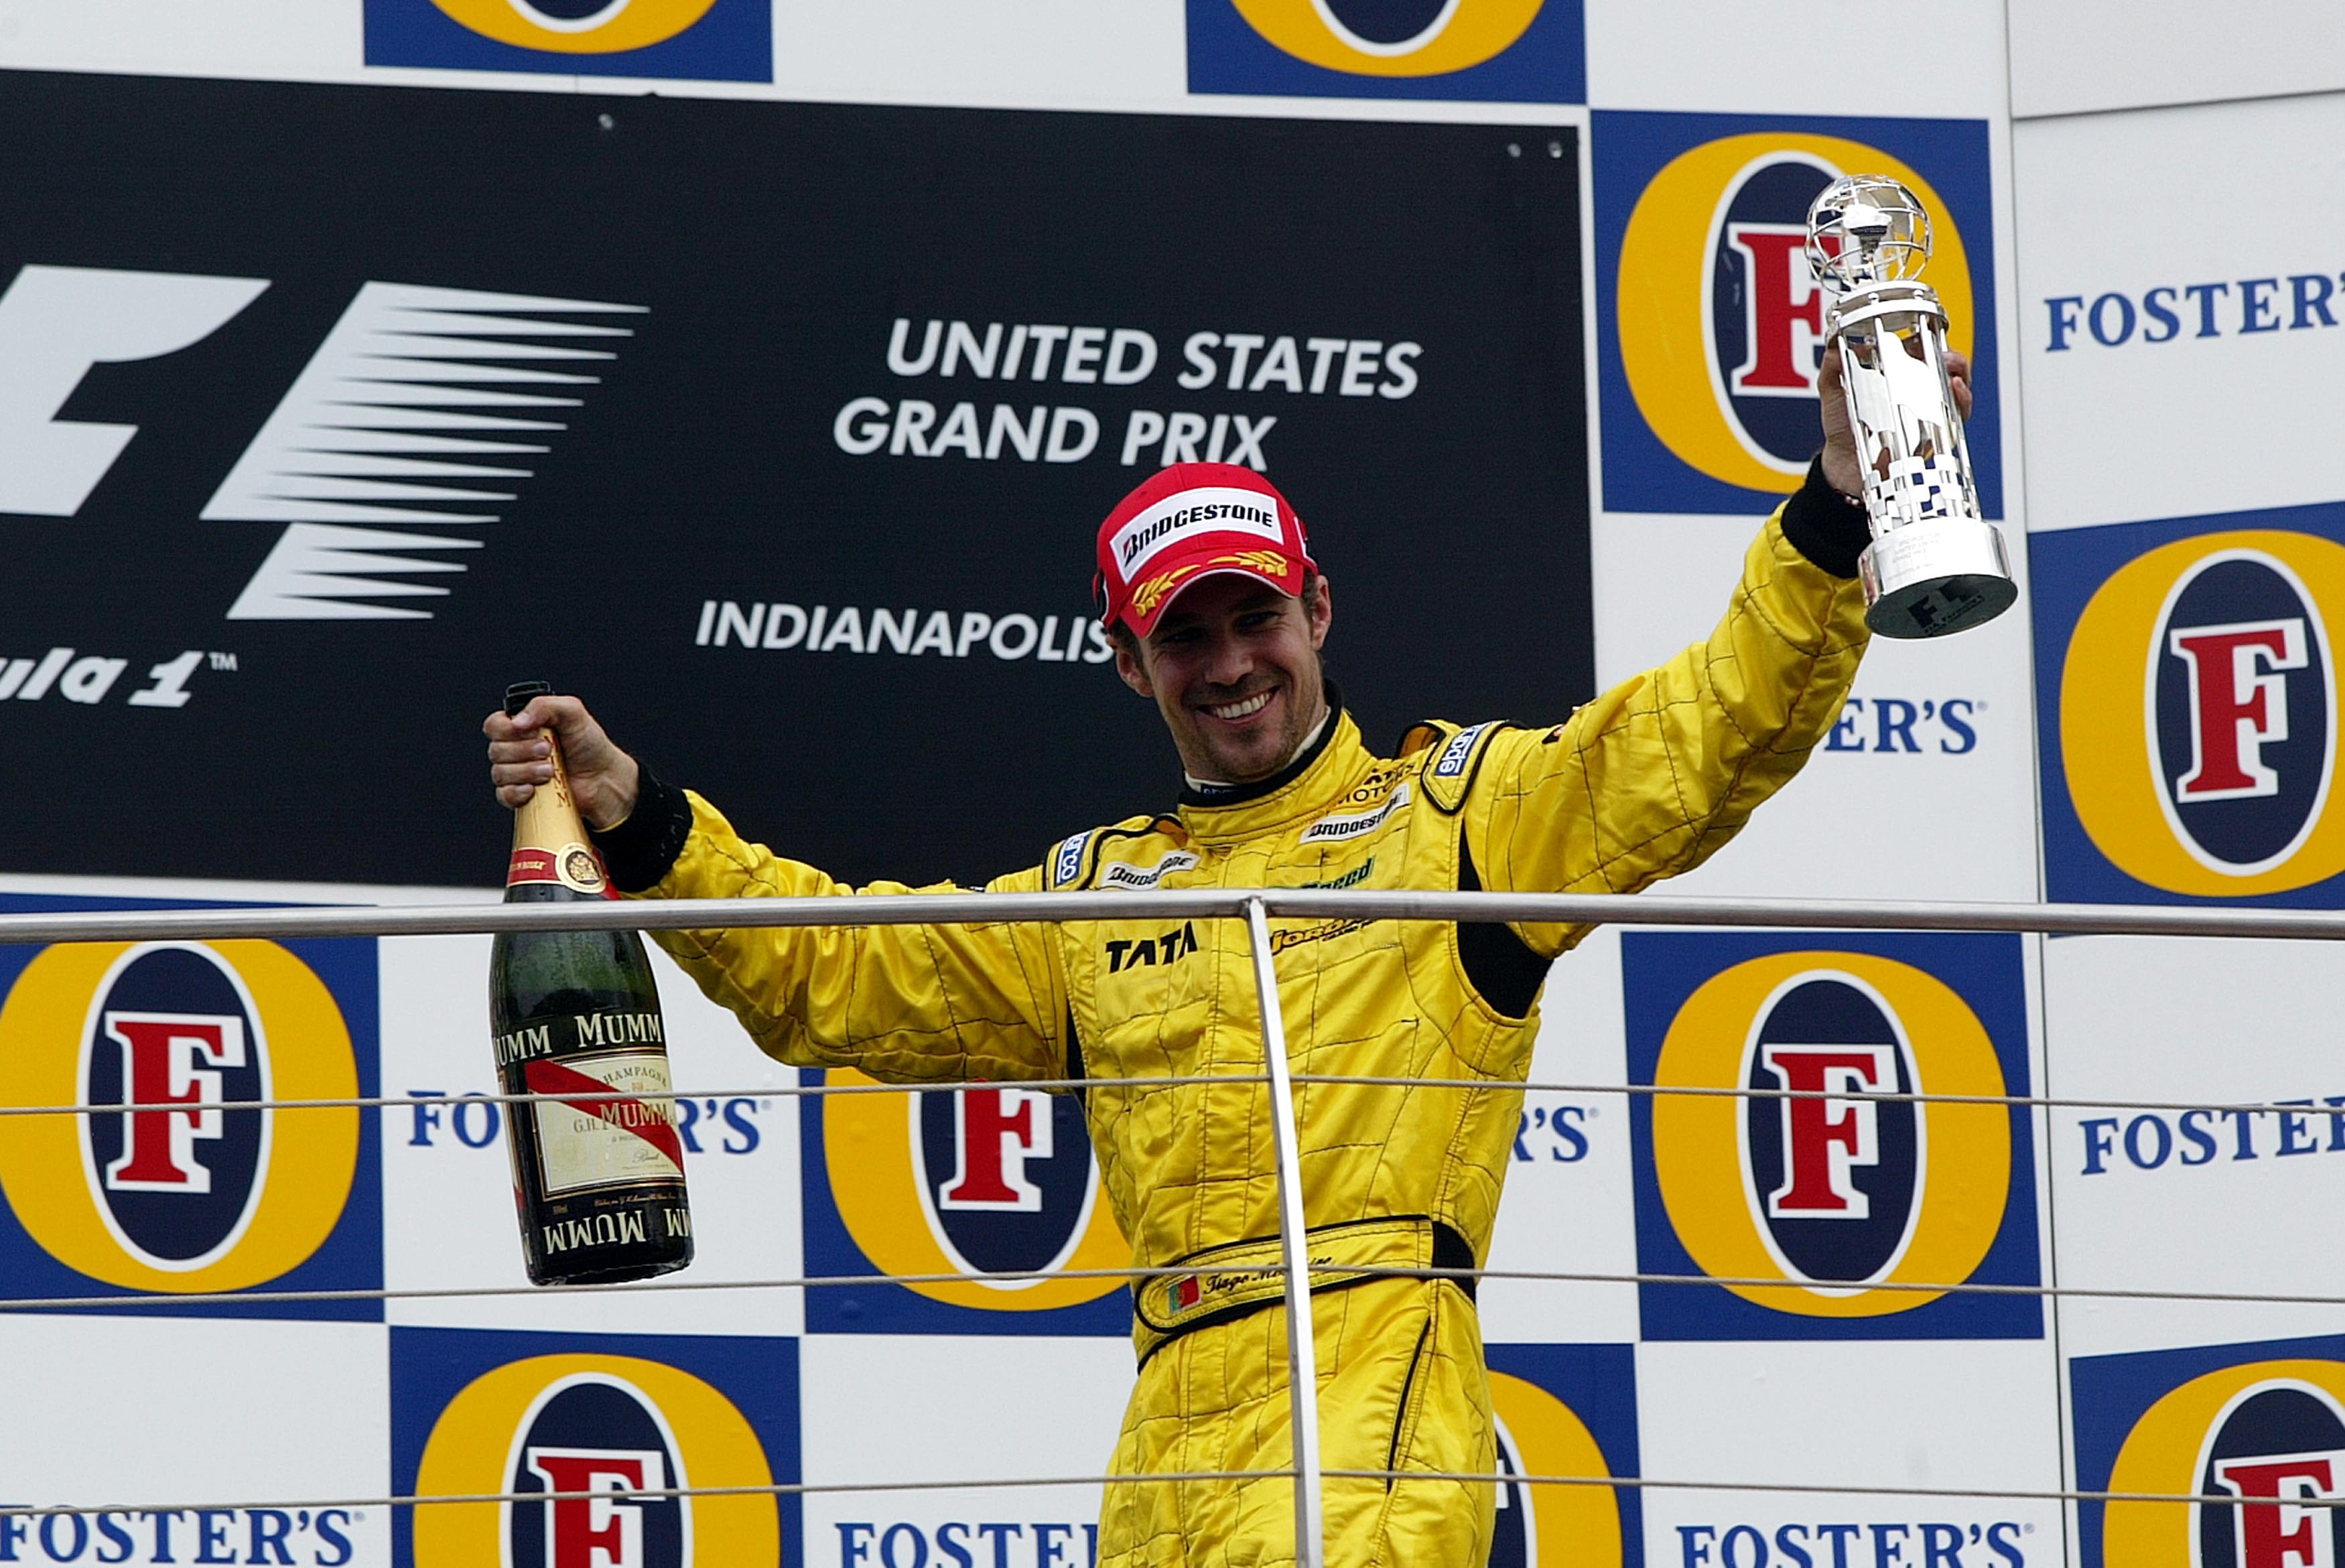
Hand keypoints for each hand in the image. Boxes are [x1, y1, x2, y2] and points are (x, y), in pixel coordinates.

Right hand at [484, 693, 641, 829]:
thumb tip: (518, 721)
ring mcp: (518, 773)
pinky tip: (534, 789)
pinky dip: (517, 792)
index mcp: (523, 726)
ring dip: (526, 771)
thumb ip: (544, 705)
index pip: (494, 725)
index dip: (507, 729)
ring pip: (500, 773)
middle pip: (496, 750)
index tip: (532, 731)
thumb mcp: (573, 713)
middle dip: (524, 751)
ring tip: (551, 770)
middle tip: (549, 750)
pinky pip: (504, 795)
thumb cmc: (590, 745)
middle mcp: (517, 748)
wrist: (605, 778)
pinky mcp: (522, 795)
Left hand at [1819, 347, 1972, 498]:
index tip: (1927, 335)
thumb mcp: (1832, 392)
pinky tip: (1956, 390)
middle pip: (1947, 365)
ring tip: (1953, 370)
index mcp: (1896, 374)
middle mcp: (1916, 389)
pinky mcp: (1935, 430)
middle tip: (1945, 355)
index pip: (1922, 349)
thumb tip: (1835, 350)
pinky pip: (1959, 414)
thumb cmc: (1842, 427)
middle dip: (1952, 356)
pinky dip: (1963, 400)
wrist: (1845, 463)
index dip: (1929, 340)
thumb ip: (1831, 368)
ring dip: (1961, 373)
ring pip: (1958, 385)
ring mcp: (1928, 409)